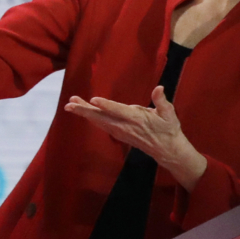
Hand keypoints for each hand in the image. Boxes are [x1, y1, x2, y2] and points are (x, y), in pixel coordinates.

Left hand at [64, 86, 207, 190]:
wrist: (166, 149)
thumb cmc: (168, 129)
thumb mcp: (169, 114)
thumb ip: (162, 101)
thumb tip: (159, 88)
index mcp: (137, 119)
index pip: (119, 111)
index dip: (106, 105)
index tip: (93, 100)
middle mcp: (125, 126)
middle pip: (102, 117)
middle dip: (85, 111)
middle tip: (70, 104)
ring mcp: (120, 131)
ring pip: (99, 121)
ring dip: (84, 113)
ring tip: (71, 104)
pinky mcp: (118, 133)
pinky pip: (101, 125)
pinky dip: (90, 118)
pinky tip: (82, 112)